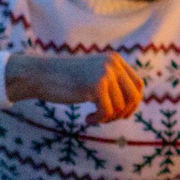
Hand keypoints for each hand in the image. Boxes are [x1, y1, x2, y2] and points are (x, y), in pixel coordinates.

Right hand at [6, 51, 142, 122]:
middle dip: (124, 113)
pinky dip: (98, 120)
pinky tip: (87, 119)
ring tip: (93, 118)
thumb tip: (134, 105)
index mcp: (115, 59)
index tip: (122, 114)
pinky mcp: (95, 85)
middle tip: (107, 120)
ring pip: (120, 107)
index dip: (134, 103)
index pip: (139, 84)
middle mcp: (113, 63)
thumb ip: (113, 84)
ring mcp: (105, 73)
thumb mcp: (93, 76)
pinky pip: (107, 112)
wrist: (40, 75)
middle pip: (134, 97)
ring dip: (107, 118)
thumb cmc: (65, 80)